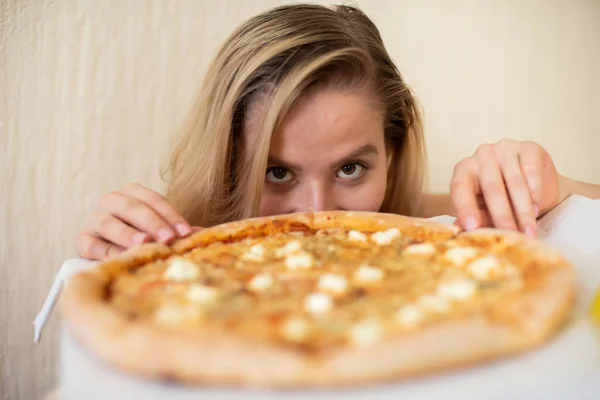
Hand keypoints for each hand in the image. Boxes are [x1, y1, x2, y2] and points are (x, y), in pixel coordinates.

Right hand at [76, 183, 195, 259]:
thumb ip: (175, 230)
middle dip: (152, 222)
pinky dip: (107, 251)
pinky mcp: (83, 240)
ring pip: (108, 223)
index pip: (152, 199)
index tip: (185, 232)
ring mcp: (94, 220)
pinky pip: (92, 244)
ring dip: (127, 234)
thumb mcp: (158, 230)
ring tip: (143, 243)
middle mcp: (110, 201)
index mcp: (131, 194)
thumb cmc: (139, 236)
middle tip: (168, 238)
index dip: (170, 214)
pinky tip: (122, 258)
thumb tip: (201, 234)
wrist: (107, 250)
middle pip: (131, 207)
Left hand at [450, 139, 565, 236]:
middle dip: (502, 215)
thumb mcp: (486, 210)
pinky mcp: (529, 148)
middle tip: (511, 235)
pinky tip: (537, 209)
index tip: (471, 227)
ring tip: (528, 231)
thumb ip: (478, 217)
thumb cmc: (504, 199)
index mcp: (464, 169)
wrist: (536, 186)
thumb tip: (462, 230)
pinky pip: (532, 171)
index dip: (466, 208)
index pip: (460, 187)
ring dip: (523, 210)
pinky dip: (535, 193)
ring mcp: (506, 148)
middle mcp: (482, 155)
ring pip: (515, 182)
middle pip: (492, 187)